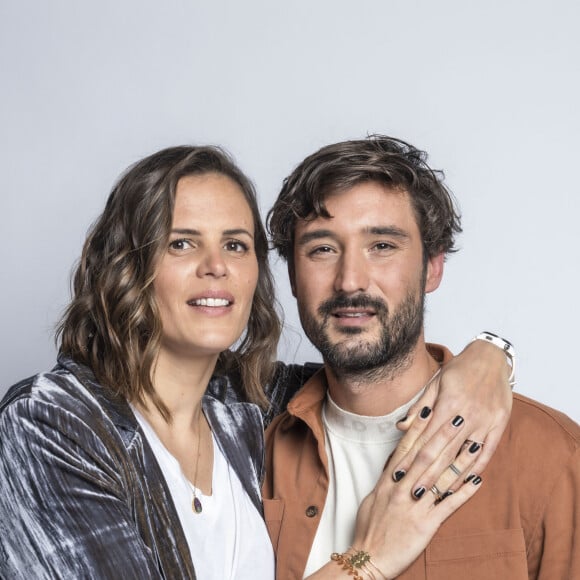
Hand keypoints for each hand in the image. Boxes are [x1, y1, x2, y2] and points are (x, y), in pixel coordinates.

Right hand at [351, 426, 482, 578]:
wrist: (368, 558)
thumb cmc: (369, 527)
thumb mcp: (373, 498)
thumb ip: (386, 478)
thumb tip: (395, 461)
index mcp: (388, 481)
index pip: (405, 448)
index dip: (418, 428)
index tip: (429, 409)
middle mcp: (401, 488)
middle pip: (426, 457)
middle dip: (443, 436)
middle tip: (458, 417)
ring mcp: (414, 506)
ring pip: (440, 478)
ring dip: (459, 460)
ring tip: (475, 444)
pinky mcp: (425, 525)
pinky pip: (448, 506)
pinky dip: (464, 492)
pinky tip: (478, 480)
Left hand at [391, 339, 511, 487]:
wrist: (491, 358)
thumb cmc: (459, 370)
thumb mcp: (435, 382)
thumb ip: (419, 408)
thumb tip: (401, 428)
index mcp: (448, 403)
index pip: (426, 438)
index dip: (412, 458)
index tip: (400, 474)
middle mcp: (467, 415)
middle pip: (443, 452)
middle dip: (426, 475)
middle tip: (412, 494)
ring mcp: (486, 422)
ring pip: (464, 456)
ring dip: (449, 478)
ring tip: (435, 496)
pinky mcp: (499, 426)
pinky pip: (486, 453)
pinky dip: (474, 469)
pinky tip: (463, 483)